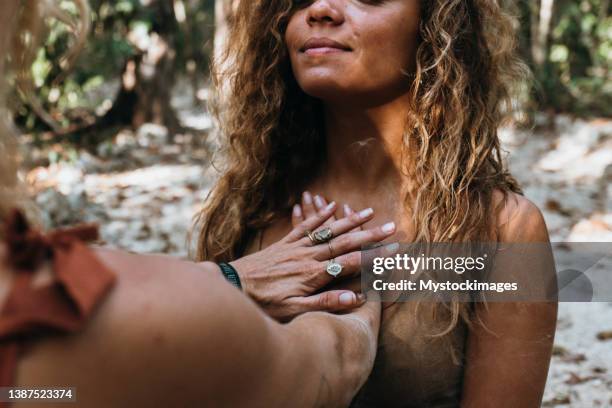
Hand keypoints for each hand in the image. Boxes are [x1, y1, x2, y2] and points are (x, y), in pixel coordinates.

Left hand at [230, 195, 395, 320]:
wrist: (232, 287)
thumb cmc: (263, 304)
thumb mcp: (294, 311)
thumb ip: (325, 302)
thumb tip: (355, 296)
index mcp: (314, 274)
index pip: (351, 262)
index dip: (374, 256)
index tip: (394, 250)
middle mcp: (308, 256)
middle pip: (344, 242)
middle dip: (370, 234)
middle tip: (391, 227)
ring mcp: (295, 247)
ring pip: (327, 230)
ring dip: (349, 221)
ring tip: (369, 212)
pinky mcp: (283, 243)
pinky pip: (304, 226)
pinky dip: (318, 215)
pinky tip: (330, 205)